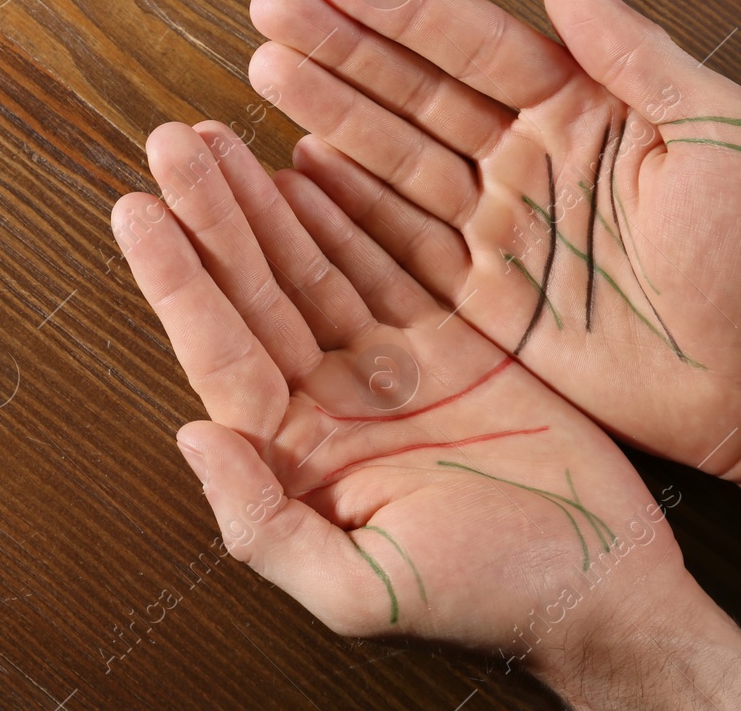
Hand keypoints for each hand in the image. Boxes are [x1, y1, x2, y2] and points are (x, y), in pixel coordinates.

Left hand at [111, 121, 740, 705]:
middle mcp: (330, 400)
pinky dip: (350, 209)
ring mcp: (389, 364)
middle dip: (212, 213)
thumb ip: (263, 524)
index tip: (136, 208)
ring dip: (264, 200)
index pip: (220, 349)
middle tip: (173, 141)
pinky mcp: (451, 339)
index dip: (176, 278)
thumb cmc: (488, 600)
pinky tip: (309, 162)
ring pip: (311, 263)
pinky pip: (389, 259)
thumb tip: (194, 435)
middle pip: (255, 289)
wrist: (603, 586)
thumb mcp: (362, 591)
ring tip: (220, 140)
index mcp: (298, 454)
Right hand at [247, 0, 740, 480]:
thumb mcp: (719, 134)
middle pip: (416, 93)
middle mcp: (525, 159)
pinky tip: (299, 165)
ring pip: (395, 160)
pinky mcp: (482, 300)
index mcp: (580, 109)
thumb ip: (635, 54)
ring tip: (266, 68)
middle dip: (342, 49)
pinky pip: (400, 244)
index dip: (405, 9)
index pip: (476, 44)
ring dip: (330, 112)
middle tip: (270, 8)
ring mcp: (498, 229)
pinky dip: (349, 207)